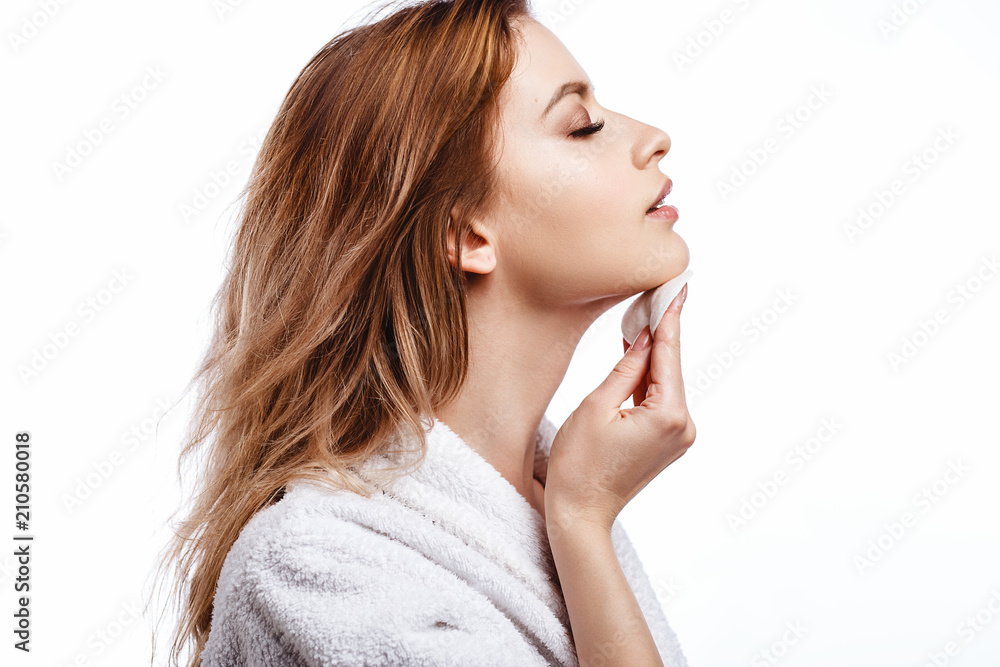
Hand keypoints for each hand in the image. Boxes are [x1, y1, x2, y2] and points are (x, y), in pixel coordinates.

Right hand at [544, 284, 694, 532]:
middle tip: (658, 294)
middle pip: (670, 368)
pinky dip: (648, 380)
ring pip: (665, 384)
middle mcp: (684, 426)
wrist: (581, 513)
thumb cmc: (580, 465)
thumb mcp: (596, 406)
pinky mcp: (669, 442)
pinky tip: (636, 357)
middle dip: (660, 333)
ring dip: (651, 357)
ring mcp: (680, 437)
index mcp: (669, 415)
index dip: (669, 318)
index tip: (676, 287)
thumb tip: (645, 337)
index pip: (668, 354)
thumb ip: (626, 368)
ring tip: (640, 320)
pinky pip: (661, 401)